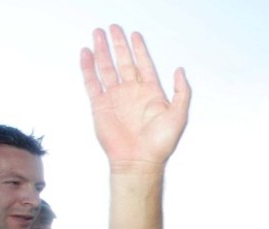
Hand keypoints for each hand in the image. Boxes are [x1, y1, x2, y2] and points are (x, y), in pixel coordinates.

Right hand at [80, 25, 190, 173]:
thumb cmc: (161, 143)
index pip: (144, 65)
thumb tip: (180, 70)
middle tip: (114, 28)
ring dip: (103, 51)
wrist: (139, 161)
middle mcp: (132, 93)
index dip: (139, 50)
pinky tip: (87, 53)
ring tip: (98, 33)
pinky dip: (88, 67)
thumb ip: (182, 92)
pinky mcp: (100, 105)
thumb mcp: (179, 115)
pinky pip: (92, 82)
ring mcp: (116, 98)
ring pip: (107, 68)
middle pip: (124, 62)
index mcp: (151, 94)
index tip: (135, 35)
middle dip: (119, 45)